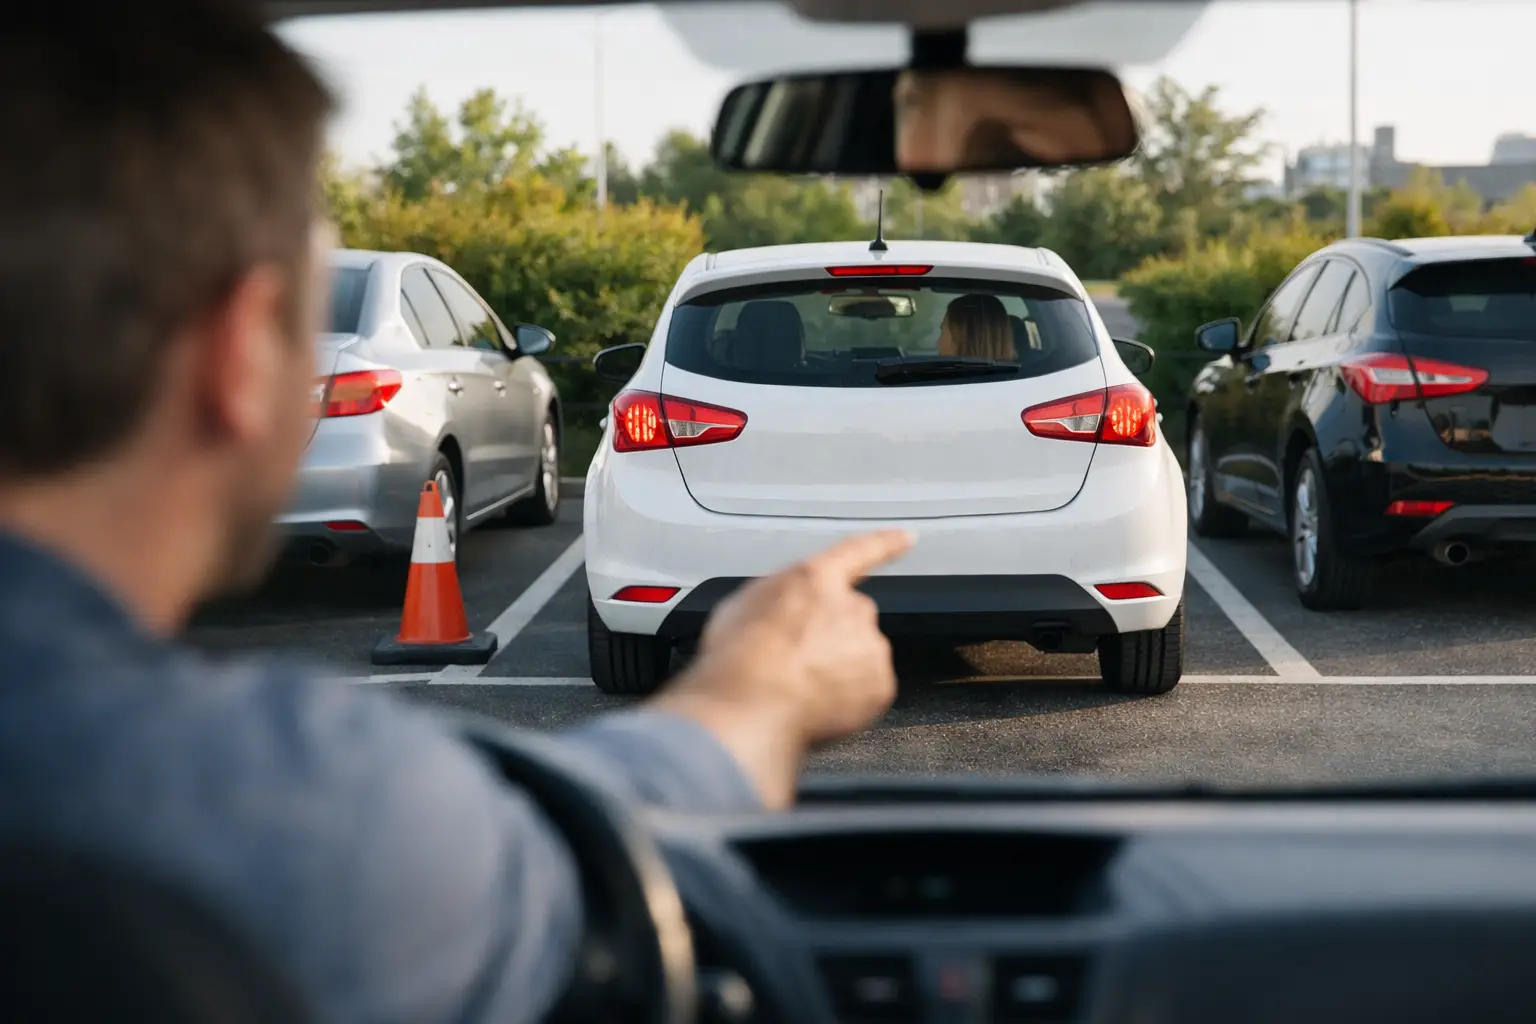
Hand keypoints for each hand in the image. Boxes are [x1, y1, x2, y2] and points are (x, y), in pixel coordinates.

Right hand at [652, 530, 914, 808]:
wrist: (751, 704)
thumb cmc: (738, 657)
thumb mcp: (742, 605)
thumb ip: (776, 599)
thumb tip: (778, 611)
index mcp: (816, 579)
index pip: (859, 552)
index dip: (884, 544)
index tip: (906, 538)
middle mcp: (852, 607)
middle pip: (852, 617)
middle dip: (831, 636)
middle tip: (797, 661)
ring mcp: (869, 646)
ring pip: (860, 655)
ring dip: (839, 669)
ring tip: (800, 688)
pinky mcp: (879, 685)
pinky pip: (868, 691)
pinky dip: (849, 700)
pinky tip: (817, 706)